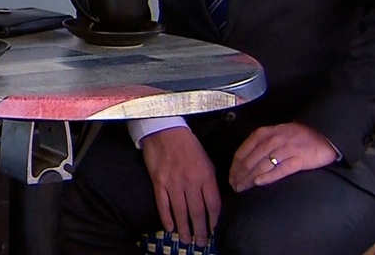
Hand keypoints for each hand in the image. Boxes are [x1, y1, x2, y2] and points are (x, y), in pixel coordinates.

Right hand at [141, 127, 220, 246]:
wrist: (165, 130)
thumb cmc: (188, 146)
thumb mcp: (206, 161)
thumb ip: (210, 181)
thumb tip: (214, 202)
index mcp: (205, 175)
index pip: (213, 204)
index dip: (214, 221)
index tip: (215, 231)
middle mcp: (190, 181)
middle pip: (197, 212)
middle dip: (200, 230)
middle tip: (201, 243)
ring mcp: (173, 182)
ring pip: (180, 211)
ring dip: (184, 228)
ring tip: (186, 240)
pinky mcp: (158, 182)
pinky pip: (163, 204)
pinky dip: (166, 218)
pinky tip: (170, 227)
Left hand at [229, 123, 336, 191]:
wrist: (323, 134)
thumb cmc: (296, 136)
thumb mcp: (274, 134)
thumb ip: (260, 144)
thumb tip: (243, 161)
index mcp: (264, 133)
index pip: (243, 151)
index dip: (235, 166)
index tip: (230, 177)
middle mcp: (273, 140)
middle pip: (250, 161)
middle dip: (239, 175)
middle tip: (234, 186)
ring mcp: (286, 150)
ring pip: (262, 166)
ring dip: (249, 178)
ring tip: (242, 187)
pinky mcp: (299, 160)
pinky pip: (280, 170)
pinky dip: (268, 177)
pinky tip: (259, 183)